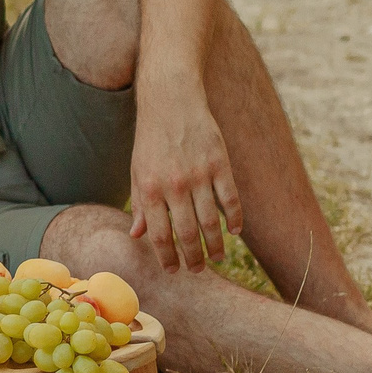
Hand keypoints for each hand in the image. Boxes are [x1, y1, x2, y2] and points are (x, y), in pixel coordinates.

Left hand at [128, 92, 242, 271]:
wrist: (171, 101)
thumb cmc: (151, 140)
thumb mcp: (137, 171)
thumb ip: (140, 205)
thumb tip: (137, 235)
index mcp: (149, 189)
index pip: (159, 235)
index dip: (167, 257)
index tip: (173, 270)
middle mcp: (174, 186)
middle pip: (187, 234)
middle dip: (192, 258)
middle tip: (197, 271)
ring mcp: (199, 175)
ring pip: (211, 222)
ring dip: (215, 246)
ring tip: (216, 258)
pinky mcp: (220, 164)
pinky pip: (231, 200)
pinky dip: (235, 219)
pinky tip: (234, 232)